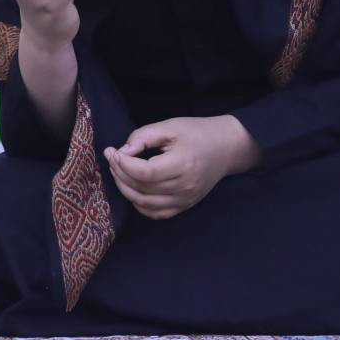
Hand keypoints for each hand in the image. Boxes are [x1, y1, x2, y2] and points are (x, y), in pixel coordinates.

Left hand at [104, 114, 259, 219]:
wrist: (227, 147)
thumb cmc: (198, 133)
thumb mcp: (171, 126)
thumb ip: (144, 136)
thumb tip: (122, 152)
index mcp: (183, 164)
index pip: (144, 172)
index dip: (123, 164)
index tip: (114, 151)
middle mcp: (184, 186)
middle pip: (140, 188)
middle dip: (119, 174)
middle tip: (112, 158)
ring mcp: (185, 199)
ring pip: (143, 203)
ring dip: (125, 188)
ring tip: (119, 171)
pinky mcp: (184, 206)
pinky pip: (154, 213)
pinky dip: (139, 203)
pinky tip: (134, 187)